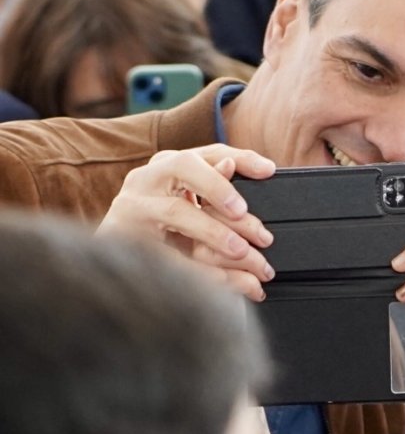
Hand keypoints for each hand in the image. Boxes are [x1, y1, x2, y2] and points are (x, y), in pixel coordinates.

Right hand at [96, 144, 276, 299]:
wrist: (106, 256)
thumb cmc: (158, 222)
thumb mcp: (189, 200)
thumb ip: (216, 184)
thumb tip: (239, 166)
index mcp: (167, 165)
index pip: (206, 153)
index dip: (241, 158)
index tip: (269, 171)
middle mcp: (147, 180)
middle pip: (189, 174)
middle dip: (226, 197)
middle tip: (257, 228)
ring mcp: (134, 208)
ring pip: (179, 213)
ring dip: (216, 233)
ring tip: (245, 253)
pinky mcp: (126, 239)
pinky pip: (168, 254)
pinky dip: (200, 269)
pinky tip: (225, 281)